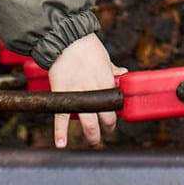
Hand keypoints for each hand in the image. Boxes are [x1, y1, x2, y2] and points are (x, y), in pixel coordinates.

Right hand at [49, 33, 125, 148]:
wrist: (66, 40)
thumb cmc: (87, 46)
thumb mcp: (105, 57)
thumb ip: (113, 68)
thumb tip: (123, 72)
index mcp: (107, 82)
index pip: (115, 104)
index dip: (115, 113)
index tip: (113, 117)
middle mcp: (95, 92)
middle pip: (105, 117)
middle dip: (107, 127)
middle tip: (106, 131)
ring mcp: (79, 96)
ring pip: (88, 122)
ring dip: (92, 135)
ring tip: (94, 142)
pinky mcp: (63, 96)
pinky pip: (62, 118)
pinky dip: (60, 132)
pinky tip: (61, 144)